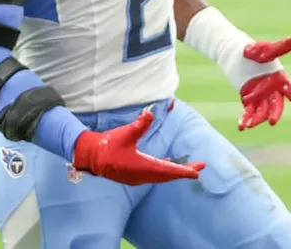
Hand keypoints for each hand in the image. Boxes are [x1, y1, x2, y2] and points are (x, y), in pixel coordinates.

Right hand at [72, 110, 204, 185]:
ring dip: (175, 172)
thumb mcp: (125, 133)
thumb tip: (150, 112)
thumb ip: (139, 124)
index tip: (197, 173)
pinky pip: (154, 174)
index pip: (168, 171)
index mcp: (142, 168)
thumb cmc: (107, 145)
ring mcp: (137, 177)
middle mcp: (142, 175)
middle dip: (184, 171)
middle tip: (200, 167)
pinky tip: (167, 164)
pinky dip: (164, 170)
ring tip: (189, 168)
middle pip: (168, 175)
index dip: (183, 171)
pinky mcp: (133, 175)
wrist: (90, 156)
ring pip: (161, 176)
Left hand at [237, 38, 290, 130]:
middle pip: (276, 104)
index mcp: (279, 78)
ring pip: (262, 110)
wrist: (234, 53)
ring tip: (250, 124)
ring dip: (257, 118)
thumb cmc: (253, 49)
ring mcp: (260, 95)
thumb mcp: (265, 49)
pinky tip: (241, 127)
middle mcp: (272, 89)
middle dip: (275, 113)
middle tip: (272, 122)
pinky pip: (249, 111)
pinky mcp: (248, 99)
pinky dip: (245, 119)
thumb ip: (279, 48)